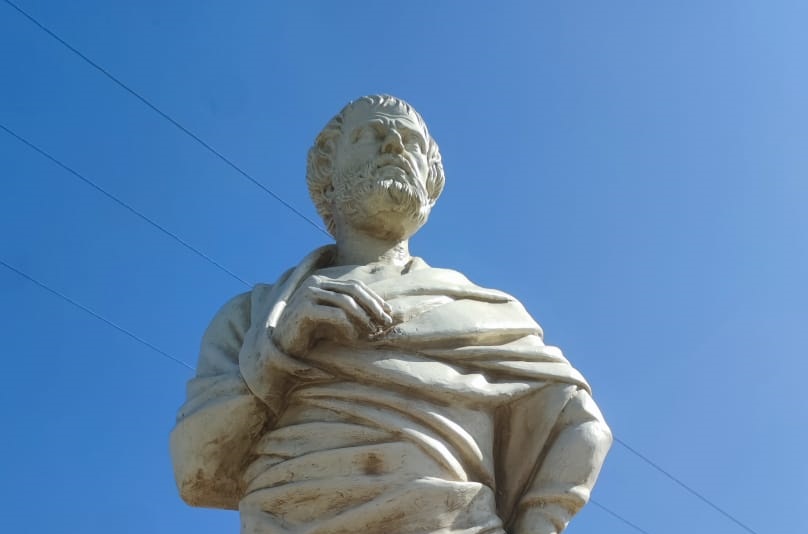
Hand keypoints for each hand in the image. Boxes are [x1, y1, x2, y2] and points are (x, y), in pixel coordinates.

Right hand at [272, 275, 392, 356]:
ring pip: (345, 302)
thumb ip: (352, 311)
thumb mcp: (334, 318)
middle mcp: (315, 283)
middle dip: (373, 307)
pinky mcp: (304, 309)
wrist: (281, 345)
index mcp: (323, 282)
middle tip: (385, 322)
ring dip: (363, 318)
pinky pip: (334, 315)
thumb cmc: (310, 333)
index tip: (388, 313)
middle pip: (353, 290)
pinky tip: (352, 338)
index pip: (355, 286)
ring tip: (372, 332)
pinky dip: (347, 326)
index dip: (374, 299)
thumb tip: (384, 313)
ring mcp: (308, 294)